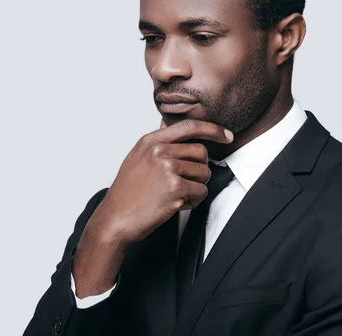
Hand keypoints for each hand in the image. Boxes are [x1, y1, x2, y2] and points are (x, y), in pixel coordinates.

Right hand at [72, 118, 232, 297]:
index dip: (212, 129)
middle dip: (199, 169)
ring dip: (195, 187)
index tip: (226, 135)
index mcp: (150, 141)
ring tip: (174, 195)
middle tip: (184, 183)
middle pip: (201, 152)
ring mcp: (167, 168)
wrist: (115, 219)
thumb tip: (166, 122)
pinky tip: (175, 204)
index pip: (189, 126)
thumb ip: (156, 142)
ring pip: (204, 173)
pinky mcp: (175, 188)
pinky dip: (193, 201)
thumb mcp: (136, 158)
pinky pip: (201, 192)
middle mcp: (159, 151)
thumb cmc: (127, 192)